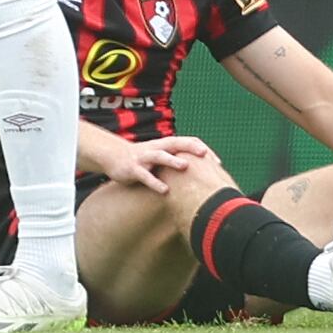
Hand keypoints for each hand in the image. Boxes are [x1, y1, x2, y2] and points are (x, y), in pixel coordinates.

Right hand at [97, 134, 215, 194]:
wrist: (113, 156)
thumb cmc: (142, 159)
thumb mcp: (161, 155)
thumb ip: (178, 159)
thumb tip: (202, 172)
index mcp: (165, 144)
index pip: (187, 141)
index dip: (203, 149)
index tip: (218, 162)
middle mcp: (156, 147)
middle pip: (175, 143)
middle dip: (191, 147)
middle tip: (206, 155)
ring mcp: (144, 157)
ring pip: (159, 156)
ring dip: (172, 160)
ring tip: (185, 166)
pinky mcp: (133, 169)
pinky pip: (145, 175)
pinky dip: (155, 182)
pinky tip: (165, 190)